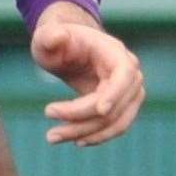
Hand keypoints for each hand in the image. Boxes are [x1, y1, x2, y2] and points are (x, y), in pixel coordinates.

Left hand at [32, 3, 143, 146]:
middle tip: (48, 118)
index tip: (99, 110)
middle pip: (115, 104)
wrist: (67, 49)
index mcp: (114, 51)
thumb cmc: (56, 40)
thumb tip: (57, 37)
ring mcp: (128, 92)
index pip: (124, 74)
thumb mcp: (46, 36)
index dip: (116, 93)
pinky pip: (114, 127)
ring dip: (85, 133)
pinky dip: (95, 135)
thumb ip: (49, 35)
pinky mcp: (121, 107)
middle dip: (82, 118)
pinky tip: (73, 139)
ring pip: (115, 122)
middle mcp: (128, 73)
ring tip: (52, 136)